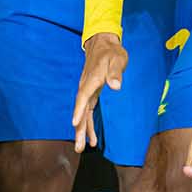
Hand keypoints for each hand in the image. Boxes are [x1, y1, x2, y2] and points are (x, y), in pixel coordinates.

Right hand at [72, 33, 127, 151]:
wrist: (103, 43)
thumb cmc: (111, 52)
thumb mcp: (117, 59)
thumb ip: (115, 72)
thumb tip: (115, 86)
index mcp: (90, 80)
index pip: (83, 98)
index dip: (79, 111)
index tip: (74, 123)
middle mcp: (85, 88)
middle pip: (80, 111)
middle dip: (79, 129)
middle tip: (78, 147)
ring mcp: (87, 91)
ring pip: (82, 114)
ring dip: (82, 130)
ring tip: (82, 147)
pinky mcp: (91, 93)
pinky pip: (87, 112)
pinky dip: (88, 124)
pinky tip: (91, 137)